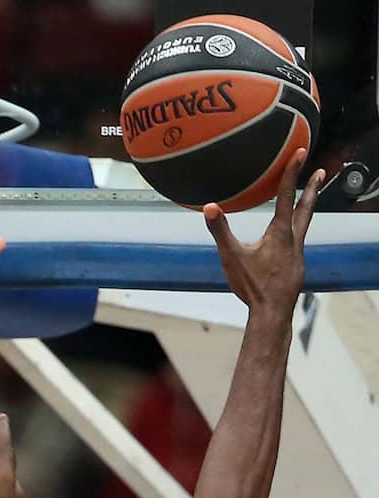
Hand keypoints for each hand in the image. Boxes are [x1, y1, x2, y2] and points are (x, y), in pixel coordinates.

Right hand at [204, 148, 325, 313]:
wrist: (272, 312)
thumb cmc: (252, 285)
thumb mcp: (231, 256)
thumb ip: (220, 230)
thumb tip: (209, 206)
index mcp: (280, 233)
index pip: (286, 195)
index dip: (292, 172)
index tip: (302, 153)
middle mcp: (294, 240)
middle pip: (306, 208)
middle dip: (312, 189)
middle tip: (321, 171)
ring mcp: (297, 254)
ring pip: (304, 225)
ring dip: (306, 209)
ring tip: (306, 200)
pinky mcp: (296, 267)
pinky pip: (297, 242)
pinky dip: (296, 231)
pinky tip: (286, 240)